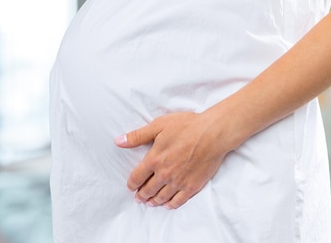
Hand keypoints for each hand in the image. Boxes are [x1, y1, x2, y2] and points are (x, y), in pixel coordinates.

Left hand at [114, 111, 230, 208]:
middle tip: (138, 198)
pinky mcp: (193, 186)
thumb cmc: (186, 126)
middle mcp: (165, 174)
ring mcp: (179, 182)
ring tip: (149, 202)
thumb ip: (137, 136)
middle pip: (148, 189)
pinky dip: (171, 204)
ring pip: (162, 197)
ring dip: (153, 201)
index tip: (130, 186)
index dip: (131, 184)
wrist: (212, 134)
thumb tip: (118, 141)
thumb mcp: (158, 126)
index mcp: (154, 159)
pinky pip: (179, 200)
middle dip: (141, 194)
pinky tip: (167, 204)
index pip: (137, 177)